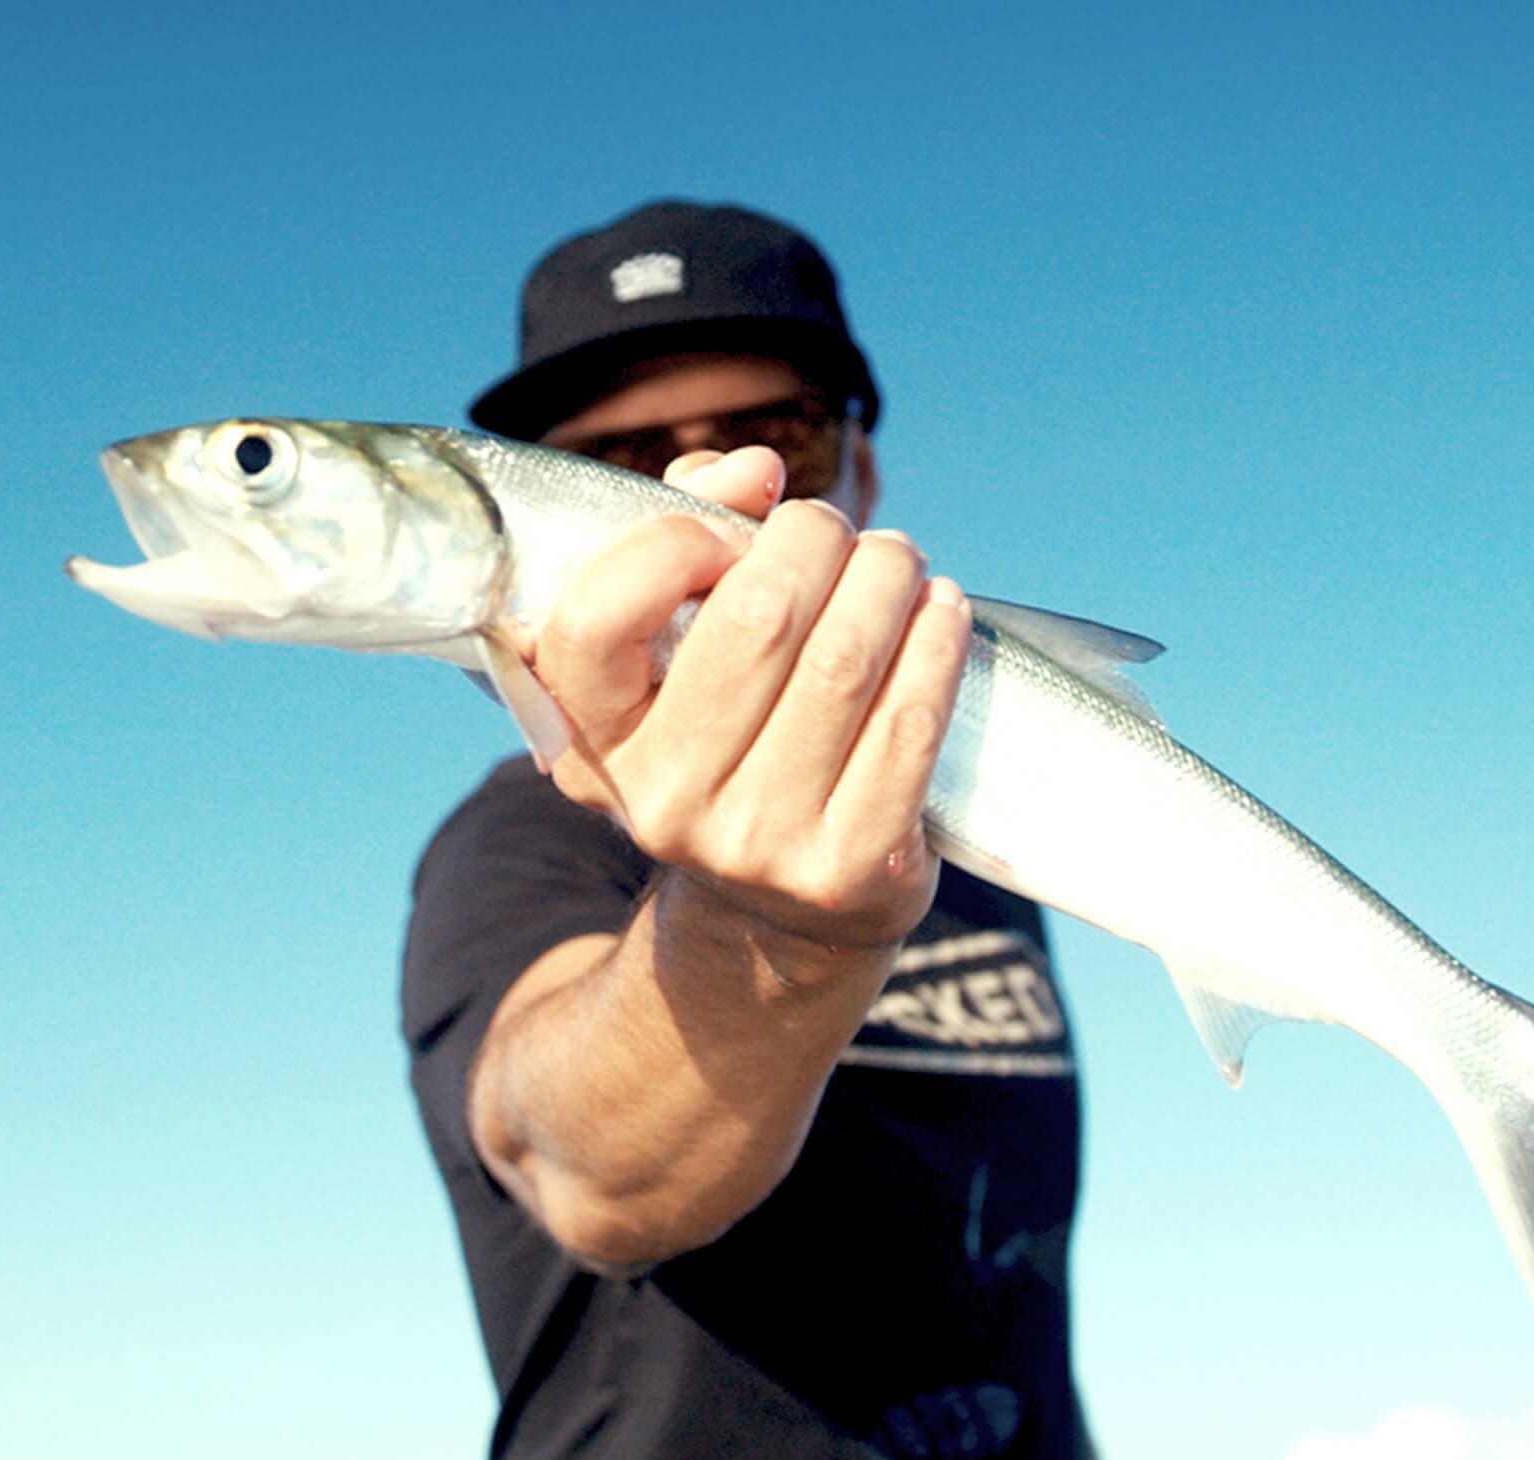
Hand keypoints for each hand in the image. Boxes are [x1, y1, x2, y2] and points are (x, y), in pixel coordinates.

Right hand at [535, 447, 971, 951]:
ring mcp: (755, 845)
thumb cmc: (727, 734)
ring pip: (843, 662)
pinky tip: (942, 612)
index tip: (730, 532)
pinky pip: (908, 726)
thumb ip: (690, 536)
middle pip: (757, 620)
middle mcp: (662, 802)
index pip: (595, 620)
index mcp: (591, 741)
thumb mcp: (672, 653)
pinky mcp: (847, 870)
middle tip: (840, 534)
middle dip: (816, 541)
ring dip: (887, 580)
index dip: (672, 544)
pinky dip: (937, 646)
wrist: (774, 911)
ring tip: (896, 562)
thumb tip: (756, 473)